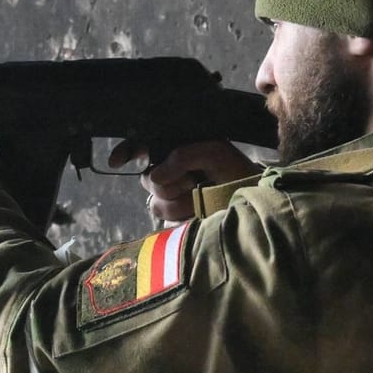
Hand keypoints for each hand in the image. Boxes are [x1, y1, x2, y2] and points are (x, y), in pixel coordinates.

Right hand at [106, 139, 256, 224]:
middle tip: (193, 182)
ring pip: (156, 204)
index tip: (117, 162)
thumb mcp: (215, 153)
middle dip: (169, 184)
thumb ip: (184, 155)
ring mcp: (172, 200)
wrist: (255, 203)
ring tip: (202, 200)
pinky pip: (165, 225)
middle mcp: (171, 174)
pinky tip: (198, 216)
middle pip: (147, 180)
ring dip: (179, 203)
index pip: (142, 147)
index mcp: (177, 151)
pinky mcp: (176, 224)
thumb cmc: (237, 172)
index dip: (126, 152)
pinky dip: (182, 220)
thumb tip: (156, 177)